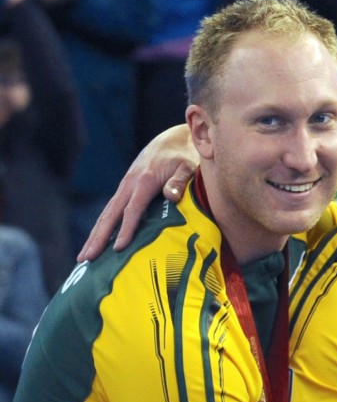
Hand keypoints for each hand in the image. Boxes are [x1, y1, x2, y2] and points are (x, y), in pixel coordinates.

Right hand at [78, 123, 197, 259]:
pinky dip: (101, 229)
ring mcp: (124, 188)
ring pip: (106, 215)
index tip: (118, 249)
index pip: (132, 210)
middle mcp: (128, 185)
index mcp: (143, 181)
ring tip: (83, 258)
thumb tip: (171, 195)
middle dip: (98, 238)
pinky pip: (110, 212)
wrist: (172, 142)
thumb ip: (180, 181)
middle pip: (110, 215)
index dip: (126, 230)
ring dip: (94, 236)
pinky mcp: (125, 191)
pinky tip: (95, 244)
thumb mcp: (188, 167)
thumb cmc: (184, 157)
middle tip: (86, 259)